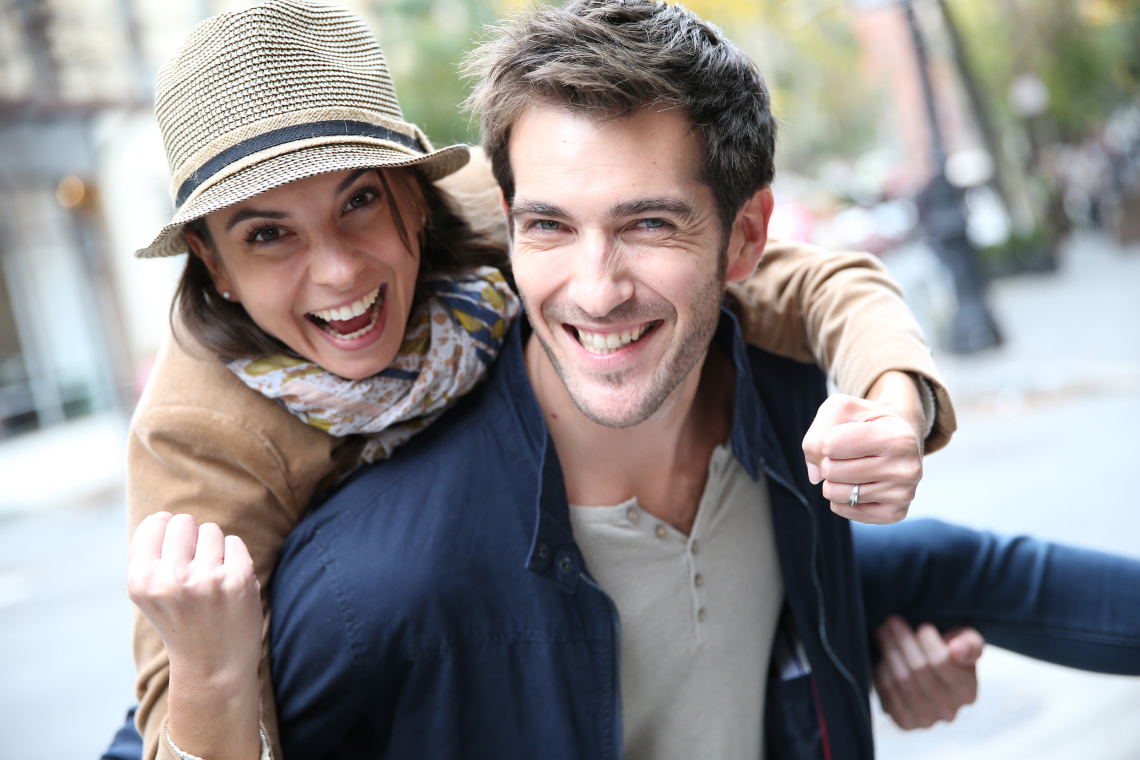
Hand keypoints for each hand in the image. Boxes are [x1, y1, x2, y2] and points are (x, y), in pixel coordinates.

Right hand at [127, 512, 262, 678]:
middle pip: (184, 521)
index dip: (166, 537)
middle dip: (190, 540)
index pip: (156, 522)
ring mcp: (208, 579)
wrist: (213, 666)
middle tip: (193, 573)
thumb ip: (146, 554)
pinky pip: (235, 542)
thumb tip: (161, 515)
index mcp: (141, 581)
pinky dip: (233, 559)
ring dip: (213, 550)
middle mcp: (172, 579)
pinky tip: (227, 586)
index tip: (172, 560)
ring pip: (211, 530)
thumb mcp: (147, 593)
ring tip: (209, 583)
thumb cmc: (179, 621)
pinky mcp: (240, 579)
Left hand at [802, 372, 923, 523]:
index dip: (828, 439)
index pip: (830, 445)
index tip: (846, 435)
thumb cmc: (866, 422)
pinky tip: (858, 484)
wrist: (897, 440)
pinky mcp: (894, 513)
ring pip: (835, 493)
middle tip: (850, 454)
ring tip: (854, 468)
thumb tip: (816, 476)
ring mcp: (903, 494)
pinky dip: (840, 498)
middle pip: (830, 470)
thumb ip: (817, 434)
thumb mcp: (842, 409)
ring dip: (833, 480)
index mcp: (898, 436)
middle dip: (830, 461)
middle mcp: (907, 468)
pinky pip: (843, 510)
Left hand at [874, 616, 984, 729]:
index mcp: (967, 692)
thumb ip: (970, 644)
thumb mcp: (967, 644)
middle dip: (902, 642)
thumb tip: (958, 649)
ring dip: (890, 653)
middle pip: (919, 670)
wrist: (930, 679)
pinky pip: (889, 695)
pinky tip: (882, 659)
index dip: (928, 642)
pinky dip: (882, 674)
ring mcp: (926, 720)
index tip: (922, 626)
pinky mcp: (905, 723)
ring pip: (903, 681)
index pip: (942, 662)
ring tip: (883, 633)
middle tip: (892, 622)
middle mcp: (949, 711)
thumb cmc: (949, 656)